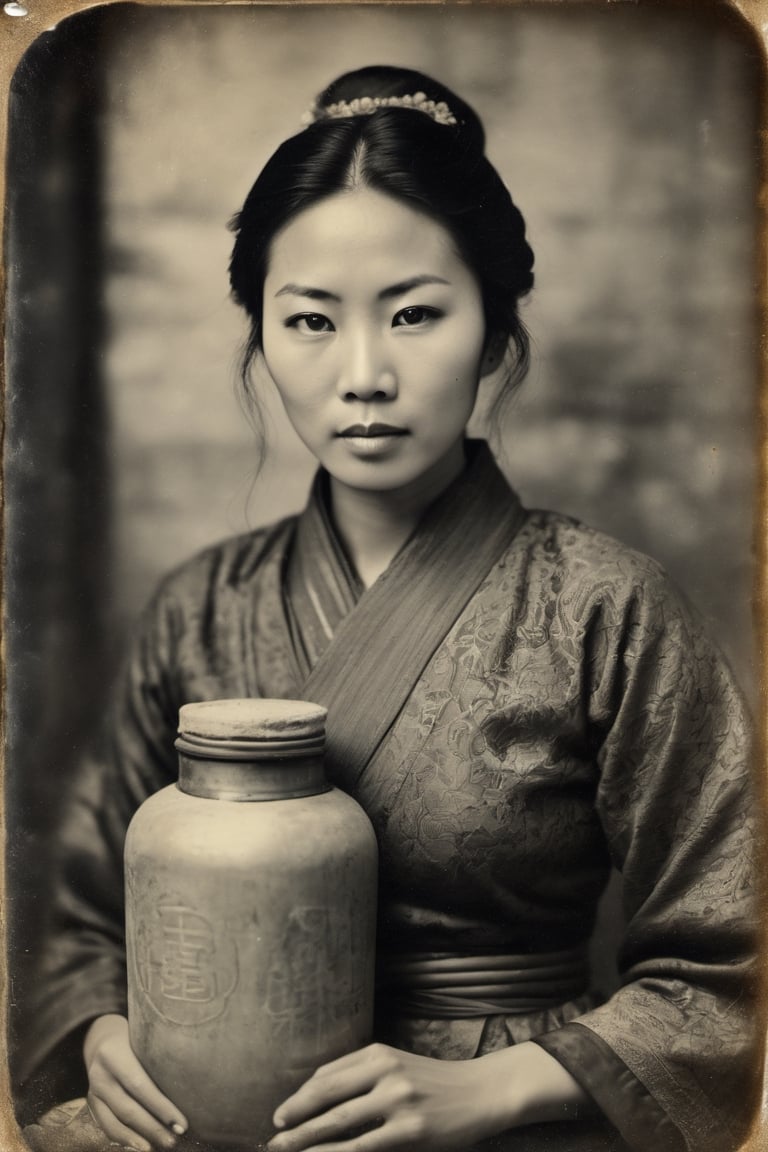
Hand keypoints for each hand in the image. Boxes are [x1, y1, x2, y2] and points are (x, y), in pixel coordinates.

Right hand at [84, 1014, 187, 1150]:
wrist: (103, 1038)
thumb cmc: (136, 1038)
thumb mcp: (145, 1039)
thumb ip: (159, 1056)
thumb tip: (193, 1083)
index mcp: (114, 1053)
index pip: (140, 1085)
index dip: (161, 1107)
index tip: (182, 1124)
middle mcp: (100, 1074)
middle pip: (128, 1108)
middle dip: (153, 1127)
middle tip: (175, 1139)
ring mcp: (93, 1090)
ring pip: (116, 1122)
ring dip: (140, 1138)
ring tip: (162, 1144)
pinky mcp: (92, 1103)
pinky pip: (107, 1126)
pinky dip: (125, 1139)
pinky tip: (142, 1145)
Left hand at [266, 1042, 521, 1151]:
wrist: (482, 1092)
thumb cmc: (435, 1082)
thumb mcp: (398, 1066)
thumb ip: (362, 1075)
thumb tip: (316, 1093)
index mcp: (378, 1053)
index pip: (327, 1076)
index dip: (300, 1097)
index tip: (281, 1115)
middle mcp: (385, 1072)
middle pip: (327, 1096)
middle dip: (295, 1118)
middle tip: (272, 1136)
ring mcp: (399, 1100)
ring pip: (340, 1123)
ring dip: (307, 1139)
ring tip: (285, 1150)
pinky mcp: (412, 1129)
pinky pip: (364, 1147)